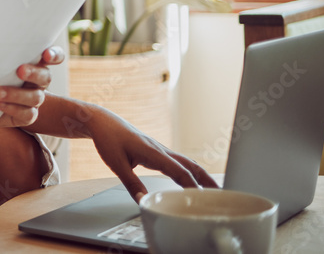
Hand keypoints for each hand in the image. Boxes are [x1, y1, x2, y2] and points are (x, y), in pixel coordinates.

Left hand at [0, 47, 63, 128]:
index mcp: (34, 63)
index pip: (54, 56)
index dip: (54, 55)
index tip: (46, 54)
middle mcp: (38, 81)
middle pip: (46, 77)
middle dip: (34, 73)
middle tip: (20, 71)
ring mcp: (34, 98)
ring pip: (36, 97)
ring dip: (16, 94)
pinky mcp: (27, 115)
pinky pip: (28, 114)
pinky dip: (13, 108)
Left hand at [88, 109, 217, 200]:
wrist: (102, 121)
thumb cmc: (108, 138)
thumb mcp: (116, 164)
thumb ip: (131, 183)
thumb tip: (144, 201)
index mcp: (153, 152)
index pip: (179, 171)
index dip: (192, 186)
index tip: (203, 199)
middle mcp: (161, 150)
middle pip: (190, 165)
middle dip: (207, 180)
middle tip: (222, 195)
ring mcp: (160, 149)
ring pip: (186, 162)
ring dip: (201, 175)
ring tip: (214, 191)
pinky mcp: (157, 151)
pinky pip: (178, 162)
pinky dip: (189, 172)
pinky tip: (191, 180)